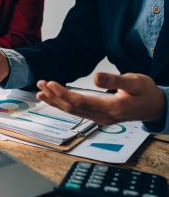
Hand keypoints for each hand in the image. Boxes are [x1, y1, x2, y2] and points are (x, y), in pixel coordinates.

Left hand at [36, 72, 166, 124]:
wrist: (156, 107)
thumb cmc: (146, 92)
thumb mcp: (135, 81)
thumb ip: (115, 80)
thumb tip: (96, 77)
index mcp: (111, 108)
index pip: (80, 102)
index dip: (63, 93)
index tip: (50, 83)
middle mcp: (102, 116)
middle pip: (72, 108)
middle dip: (54, 96)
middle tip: (40, 83)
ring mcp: (100, 118)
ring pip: (72, 111)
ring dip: (55, 101)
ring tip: (40, 92)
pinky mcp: (98, 116)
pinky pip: (76, 111)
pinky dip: (63, 104)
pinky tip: (53, 99)